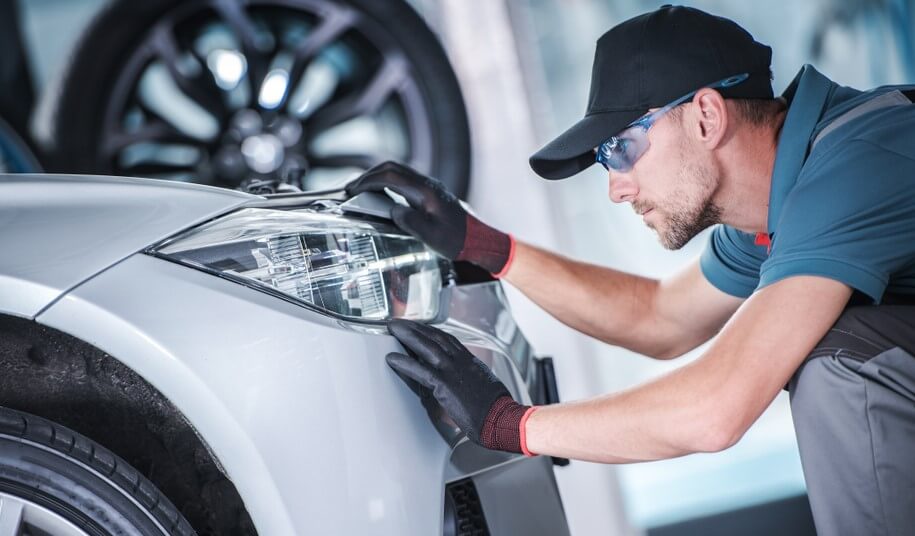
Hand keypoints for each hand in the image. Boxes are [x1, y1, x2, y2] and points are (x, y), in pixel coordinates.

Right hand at [346, 161, 513, 275]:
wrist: (478, 239)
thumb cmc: (457, 240)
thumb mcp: (431, 236)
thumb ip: (410, 222)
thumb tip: (393, 211)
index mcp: (426, 191)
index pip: (391, 175)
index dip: (369, 180)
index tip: (353, 189)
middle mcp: (427, 184)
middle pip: (392, 167)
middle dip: (369, 175)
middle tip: (352, 188)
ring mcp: (428, 186)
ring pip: (398, 171)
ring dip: (378, 177)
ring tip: (362, 190)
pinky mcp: (428, 193)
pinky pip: (403, 180)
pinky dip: (387, 183)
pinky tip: (380, 194)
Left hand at [385, 319, 536, 453]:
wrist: (503, 419)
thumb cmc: (496, 408)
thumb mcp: (485, 383)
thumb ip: (470, 377)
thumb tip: (463, 379)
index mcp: (470, 361)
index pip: (447, 339)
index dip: (430, 330)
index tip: (420, 325)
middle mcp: (461, 361)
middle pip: (434, 336)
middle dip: (415, 327)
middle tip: (400, 322)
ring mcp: (452, 371)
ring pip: (426, 347)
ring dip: (407, 336)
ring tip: (393, 330)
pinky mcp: (445, 385)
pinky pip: (420, 371)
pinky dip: (404, 363)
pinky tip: (392, 359)